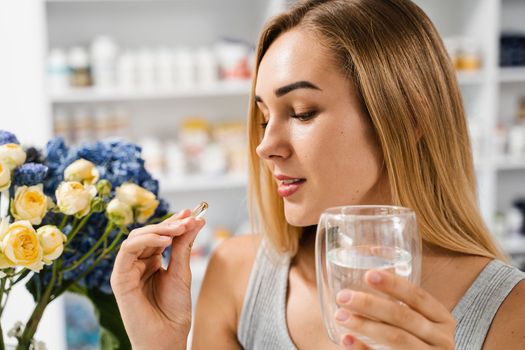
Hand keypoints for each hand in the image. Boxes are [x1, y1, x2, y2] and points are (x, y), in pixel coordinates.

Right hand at [111, 209, 204, 349]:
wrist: (167, 337)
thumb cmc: (174, 310)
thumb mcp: (182, 271)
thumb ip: (184, 246)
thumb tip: (195, 220)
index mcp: (151, 261)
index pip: (160, 234)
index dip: (174, 222)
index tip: (192, 213)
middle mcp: (138, 263)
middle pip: (148, 233)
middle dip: (169, 223)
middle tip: (187, 219)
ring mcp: (127, 270)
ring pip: (136, 237)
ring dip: (158, 229)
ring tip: (178, 229)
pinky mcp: (119, 278)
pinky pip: (127, 251)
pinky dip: (145, 240)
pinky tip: (164, 240)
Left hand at [333, 270, 454, 348]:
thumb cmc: (417, 340)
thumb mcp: (419, 320)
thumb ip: (400, 301)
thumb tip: (370, 256)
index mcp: (441, 319)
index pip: (418, 296)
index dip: (394, 284)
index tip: (368, 274)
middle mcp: (440, 339)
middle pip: (403, 316)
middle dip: (370, 304)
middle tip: (343, 296)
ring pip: (396, 338)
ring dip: (364, 325)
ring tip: (340, 315)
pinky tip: (346, 339)